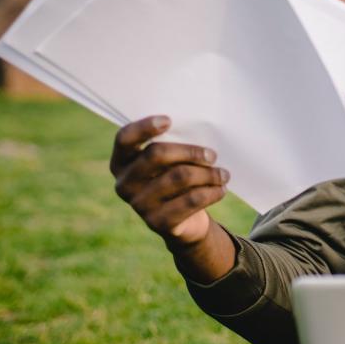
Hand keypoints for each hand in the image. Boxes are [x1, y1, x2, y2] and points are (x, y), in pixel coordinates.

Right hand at [110, 115, 229, 246]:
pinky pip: (191, 200)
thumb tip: (199, 130)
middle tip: (212, 155)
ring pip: (179, 176)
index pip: (124, 138)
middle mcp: (124, 184)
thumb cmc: (176, 178)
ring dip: (208, 173)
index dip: (144, 127)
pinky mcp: (157, 223)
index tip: (169, 120)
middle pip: (156, 154)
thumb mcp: (170, 161)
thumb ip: (173, 145)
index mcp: (121, 162)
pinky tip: (221, 189)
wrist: (184, 221)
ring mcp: (139, 205)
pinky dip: (211, 192)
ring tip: (223, 174)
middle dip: (190, 151)